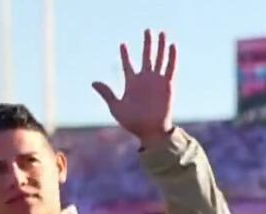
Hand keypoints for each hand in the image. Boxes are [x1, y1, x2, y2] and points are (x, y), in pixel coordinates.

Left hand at [92, 30, 175, 146]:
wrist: (150, 131)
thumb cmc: (132, 122)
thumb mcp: (116, 107)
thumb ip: (107, 93)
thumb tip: (93, 82)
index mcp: (132, 83)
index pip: (128, 65)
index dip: (125, 55)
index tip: (122, 45)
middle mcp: (145, 80)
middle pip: (146, 57)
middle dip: (147, 44)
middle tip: (147, 30)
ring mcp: (156, 81)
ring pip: (159, 59)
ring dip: (160, 46)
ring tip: (162, 33)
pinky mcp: (167, 85)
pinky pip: (170, 68)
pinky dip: (171, 57)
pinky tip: (172, 46)